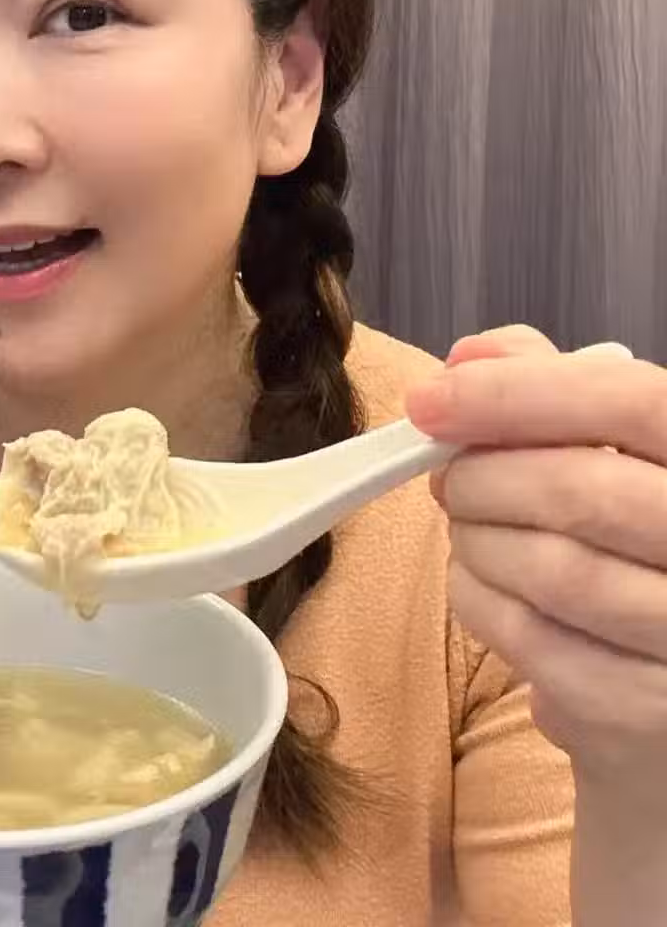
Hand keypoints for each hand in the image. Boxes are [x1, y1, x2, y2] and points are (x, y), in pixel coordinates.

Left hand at [405, 326, 666, 809]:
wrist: (665, 685)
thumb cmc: (637, 545)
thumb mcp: (616, 451)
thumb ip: (552, 390)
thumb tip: (467, 358)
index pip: (630, 402)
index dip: (517, 394)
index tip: (428, 401)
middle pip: (580, 491)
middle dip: (481, 480)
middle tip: (447, 480)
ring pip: (550, 571)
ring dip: (476, 543)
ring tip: (471, 531)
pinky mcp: (653, 714)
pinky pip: (534, 645)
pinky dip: (481, 606)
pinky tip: (487, 588)